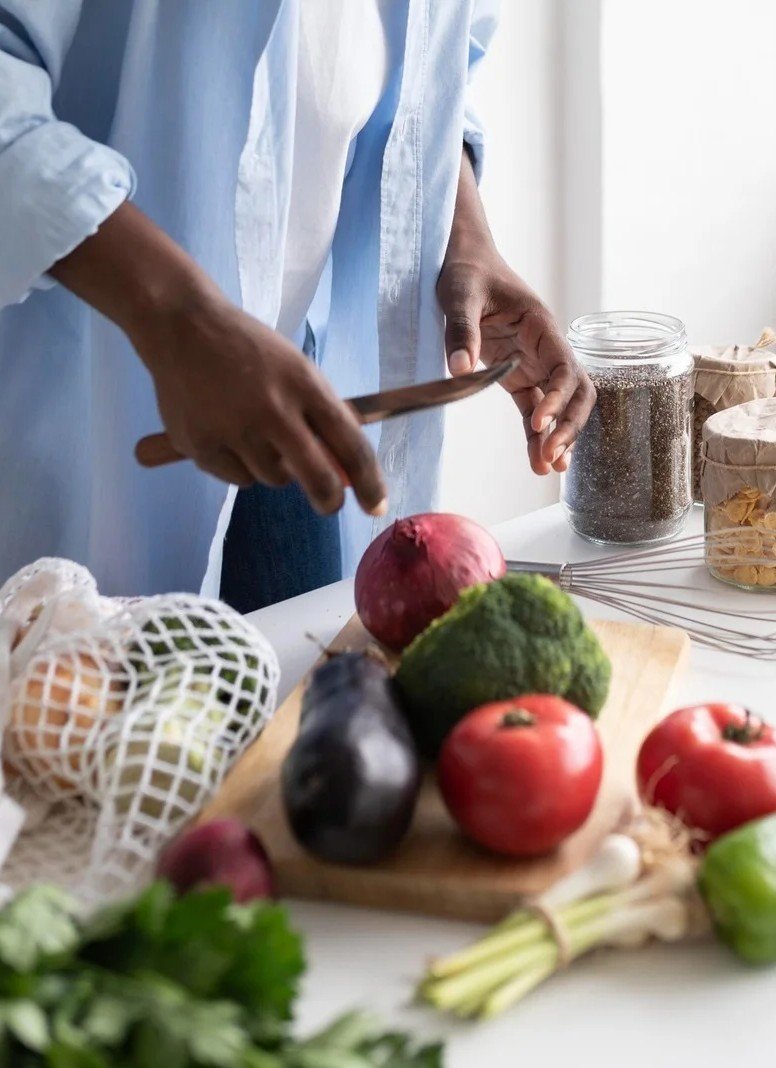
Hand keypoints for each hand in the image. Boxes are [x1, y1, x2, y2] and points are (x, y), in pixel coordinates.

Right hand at [51, 203, 385, 515]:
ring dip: (274, 467)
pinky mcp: (202, 446)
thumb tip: (345, 470)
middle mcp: (273, 409)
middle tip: (329, 504)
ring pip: (274, 478)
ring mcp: (235, 430)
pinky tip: (226, 432)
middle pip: (318, 478)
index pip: (351, 444)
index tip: (377, 505)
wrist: (182, 327)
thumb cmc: (249, 349)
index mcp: (305, 384)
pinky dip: (240, 466)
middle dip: (329, 499)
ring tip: (254, 432)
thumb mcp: (295, 369)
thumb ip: (319, 415)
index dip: (369, 482)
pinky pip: (239, 479)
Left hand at [437, 254, 594, 473]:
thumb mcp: (459, 295)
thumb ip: (461, 331)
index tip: (539, 419)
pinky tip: (538, 462)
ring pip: (561, 406)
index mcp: (541, 325)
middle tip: (552, 457)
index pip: (564, 367)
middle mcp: (545, 347)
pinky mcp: (516, 376)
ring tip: (549, 469)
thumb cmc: (466, 270)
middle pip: (576, 392)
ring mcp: (533, 364)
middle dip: (569, 425)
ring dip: (559, 436)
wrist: (462, 259)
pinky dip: (537, 435)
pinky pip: (533, 410)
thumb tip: (459, 369)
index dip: (558, 396)